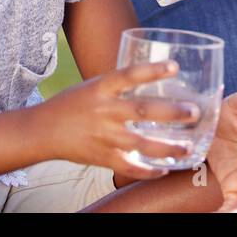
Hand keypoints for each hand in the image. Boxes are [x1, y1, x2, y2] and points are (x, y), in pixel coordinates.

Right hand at [33, 61, 200, 180]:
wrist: (42, 131)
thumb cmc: (73, 104)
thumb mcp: (94, 86)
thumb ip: (121, 85)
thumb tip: (154, 76)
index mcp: (102, 88)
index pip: (129, 75)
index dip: (152, 70)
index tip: (174, 66)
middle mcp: (104, 111)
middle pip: (142, 110)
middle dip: (171, 112)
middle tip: (194, 112)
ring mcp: (104, 136)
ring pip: (140, 143)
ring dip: (167, 147)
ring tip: (188, 147)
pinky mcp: (102, 157)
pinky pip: (128, 167)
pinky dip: (147, 170)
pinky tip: (165, 169)